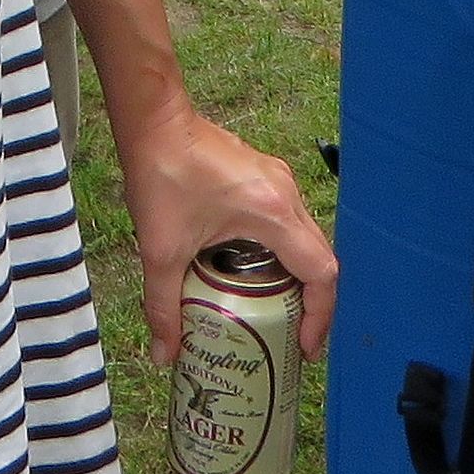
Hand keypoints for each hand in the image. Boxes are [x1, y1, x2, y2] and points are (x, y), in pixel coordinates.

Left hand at [119, 96, 336, 369]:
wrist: (152, 118)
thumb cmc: (161, 174)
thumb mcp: (162, 249)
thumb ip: (164, 306)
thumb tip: (166, 355)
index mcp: (273, 212)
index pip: (321, 272)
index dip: (321, 316)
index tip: (305, 346)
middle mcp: (286, 193)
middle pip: (319, 257)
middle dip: (311, 302)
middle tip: (293, 338)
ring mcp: (277, 180)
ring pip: (305, 238)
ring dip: (297, 275)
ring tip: (276, 311)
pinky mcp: (264, 174)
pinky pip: (287, 220)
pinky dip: (282, 251)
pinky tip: (254, 272)